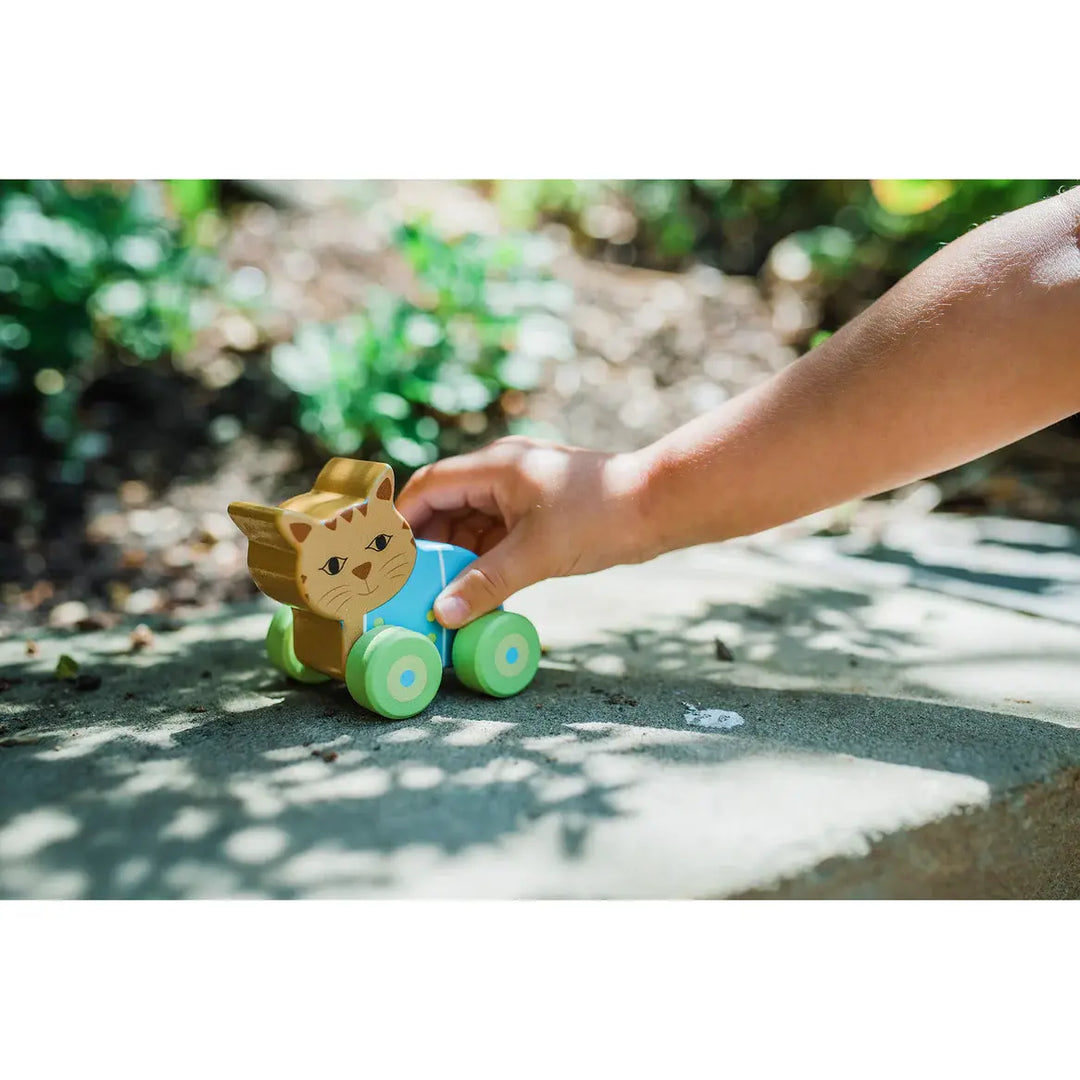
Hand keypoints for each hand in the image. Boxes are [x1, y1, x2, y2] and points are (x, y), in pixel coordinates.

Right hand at [396, 437, 651, 627]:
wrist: (661, 505)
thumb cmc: (601, 517)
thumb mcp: (537, 555)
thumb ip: (486, 584)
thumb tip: (442, 614)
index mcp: (494, 467)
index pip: (429, 487)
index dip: (402, 521)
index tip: (384, 556)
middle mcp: (502, 472)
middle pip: (446, 505)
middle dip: (429, 545)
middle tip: (411, 585)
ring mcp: (521, 490)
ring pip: (472, 523)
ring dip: (458, 556)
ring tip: (442, 594)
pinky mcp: (538, 510)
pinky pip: (497, 533)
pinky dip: (484, 559)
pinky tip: (478, 589)